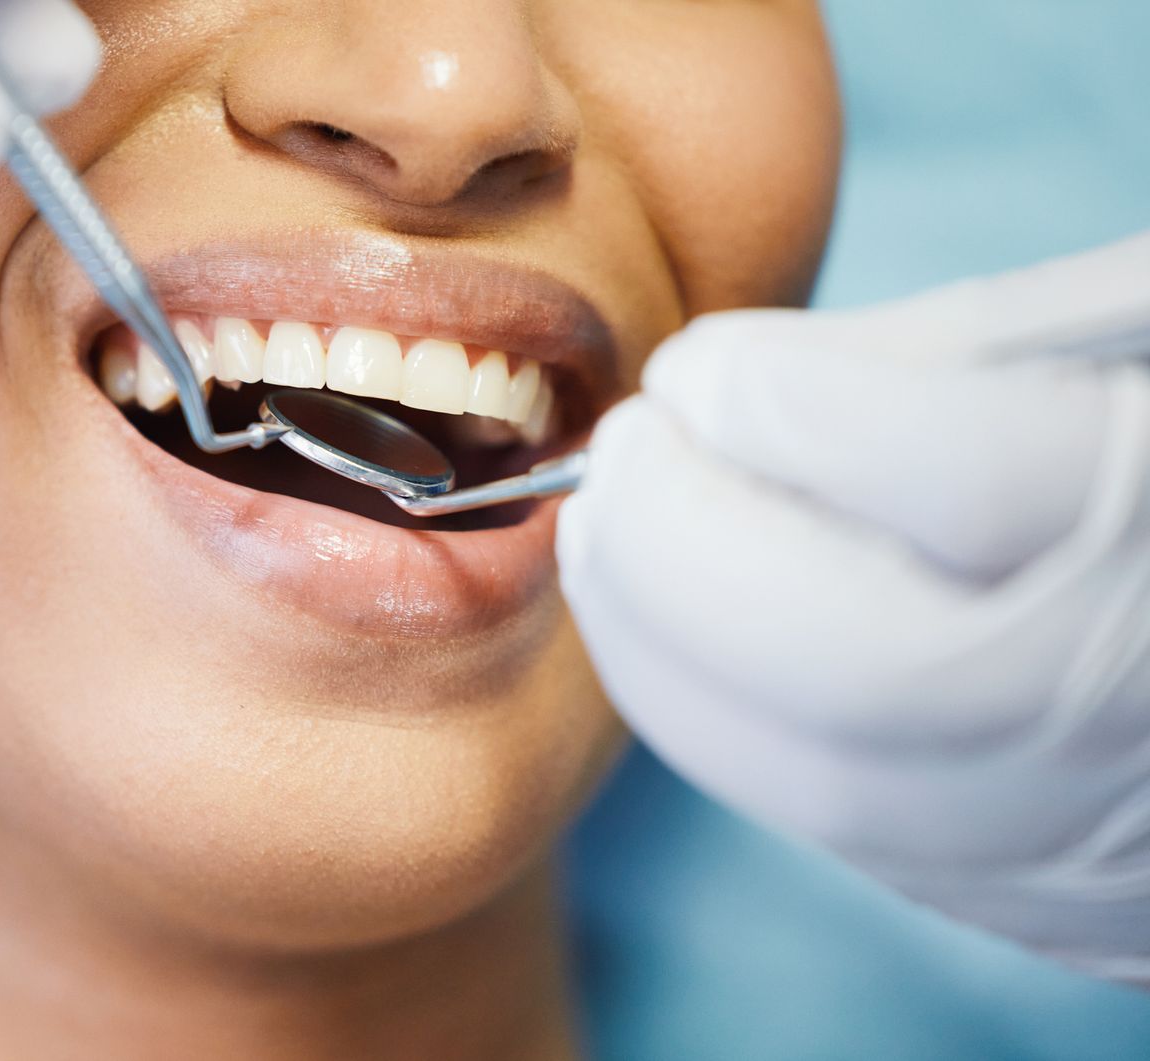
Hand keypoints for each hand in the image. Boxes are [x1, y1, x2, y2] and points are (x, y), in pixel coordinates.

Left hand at [558, 233, 1149, 983]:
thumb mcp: (1123, 343)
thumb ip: (943, 359)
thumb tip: (723, 388)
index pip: (975, 487)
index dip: (791, 417)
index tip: (695, 369)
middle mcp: (1147, 714)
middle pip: (858, 672)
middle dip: (686, 547)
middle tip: (621, 452)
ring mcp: (1099, 838)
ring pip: (823, 780)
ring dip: (667, 642)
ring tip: (609, 528)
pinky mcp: (1048, 902)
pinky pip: (838, 825)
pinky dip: (719, 714)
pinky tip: (669, 622)